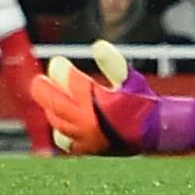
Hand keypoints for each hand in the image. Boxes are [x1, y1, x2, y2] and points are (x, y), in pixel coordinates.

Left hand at [33, 41, 194, 155]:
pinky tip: (61, 122)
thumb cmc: (143, 102)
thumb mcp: (130, 78)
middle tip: (39, 81)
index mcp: (94, 100)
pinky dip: (60, 130)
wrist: (155, 132)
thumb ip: (113, 61)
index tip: (57, 62)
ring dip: (51, 108)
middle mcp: (85, 120)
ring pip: (57, 121)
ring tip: (51, 98)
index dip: (59, 70)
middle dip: (43, 89)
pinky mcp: (89, 149)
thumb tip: (98, 45)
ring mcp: (84, 137)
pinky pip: (65, 141)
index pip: (67, 82)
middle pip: (54, 102)